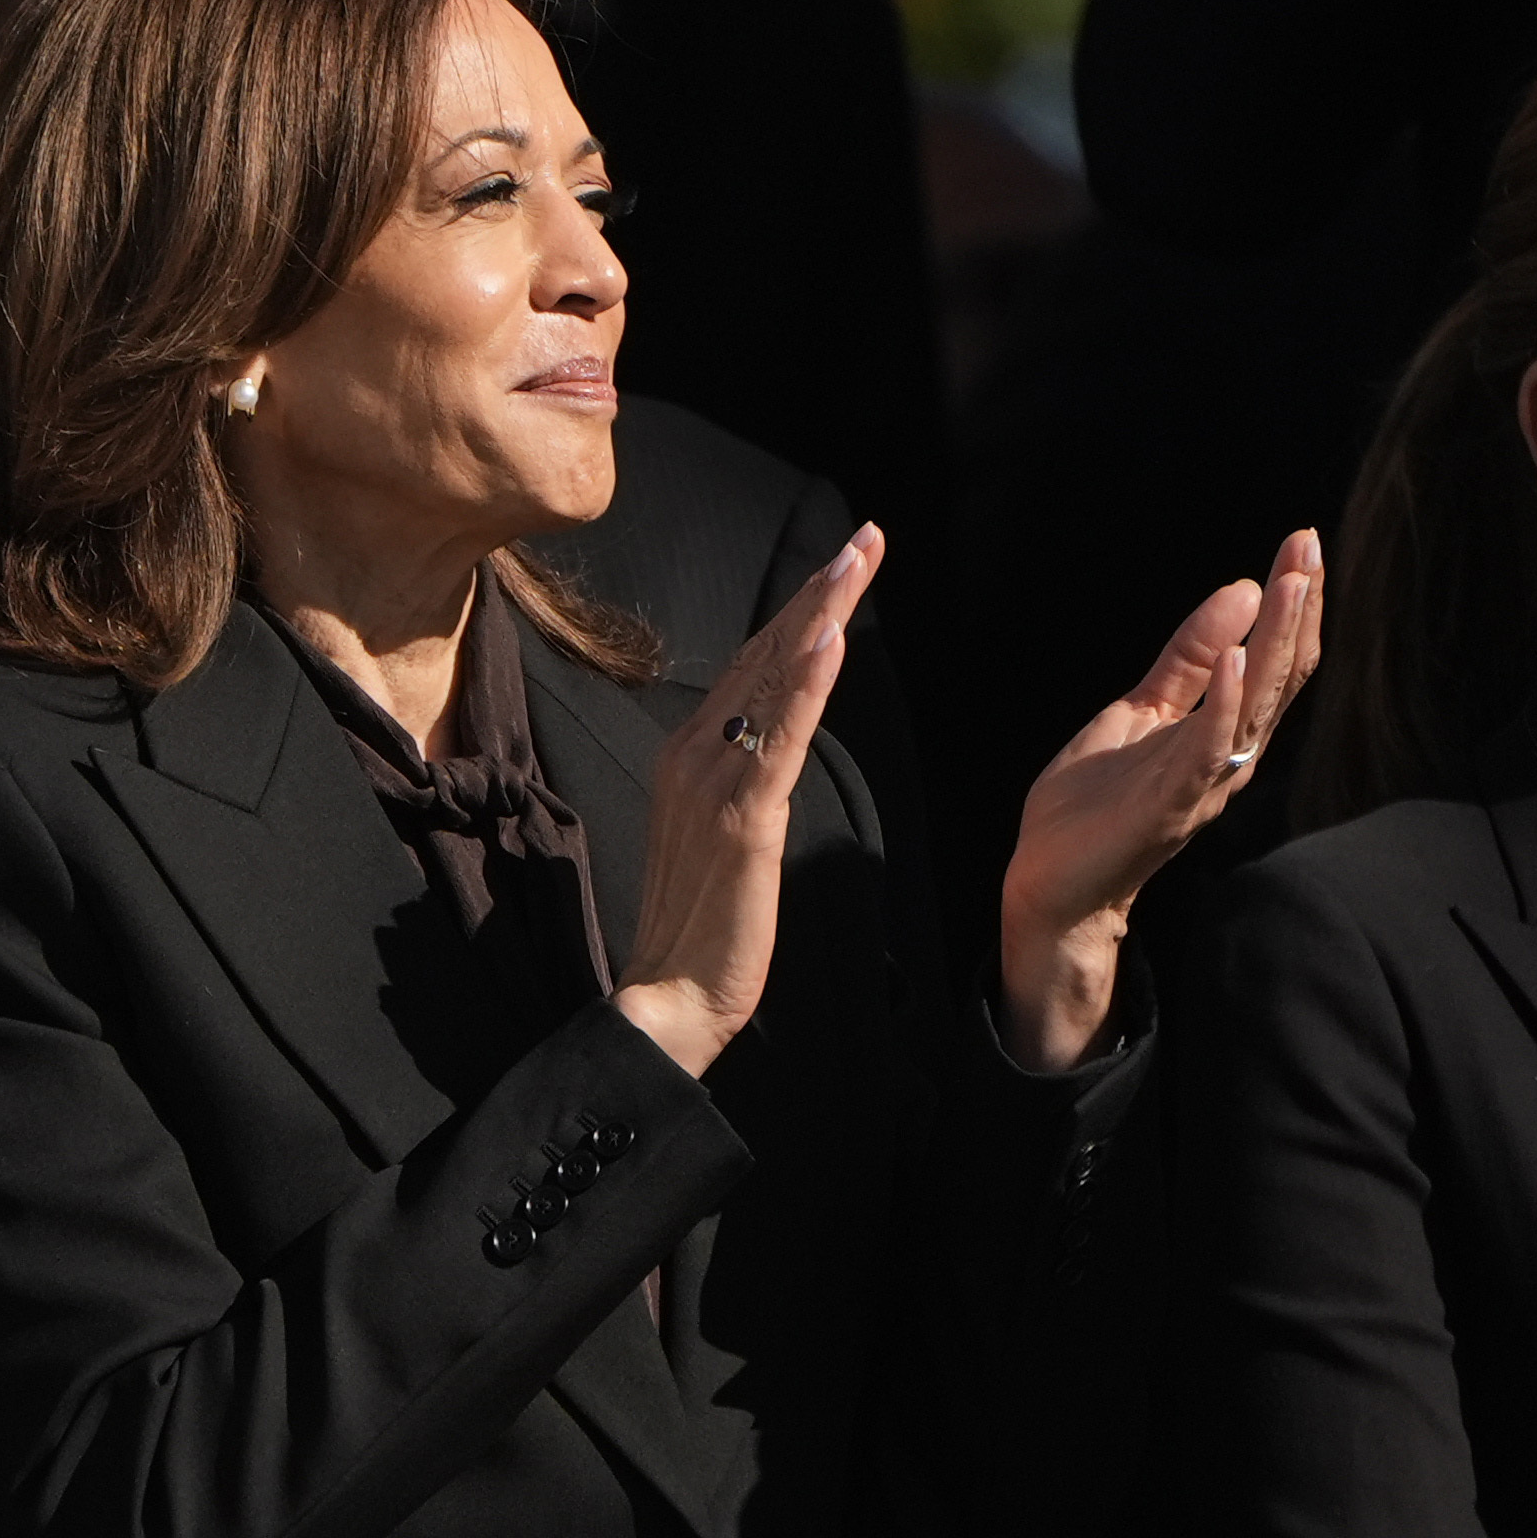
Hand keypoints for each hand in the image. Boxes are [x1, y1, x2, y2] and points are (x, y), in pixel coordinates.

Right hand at [616, 528, 877, 1078]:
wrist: (670, 999)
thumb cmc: (700, 928)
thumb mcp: (720, 836)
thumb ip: (740, 783)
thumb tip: (770, 745)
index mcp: (687, 757)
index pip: (751, 666)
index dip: (798, 611)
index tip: (841, 566)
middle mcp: (693, 756)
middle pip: (763, 655)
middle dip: (818, 593)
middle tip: (865, 538)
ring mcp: (714, 785)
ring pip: (773, 682)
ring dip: (818, 616)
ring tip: (856, 563)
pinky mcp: (742, 822)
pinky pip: (777, 741)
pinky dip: (806, 686)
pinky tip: (831, 641)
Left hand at [997, 530, 1327, 1071]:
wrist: (1048, 883)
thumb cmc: (1094, 806)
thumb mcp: (1139, 711)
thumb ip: (1188, 660)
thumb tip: (1240, 591)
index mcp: (1221, 735)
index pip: (1274, 662)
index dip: (1292, 605)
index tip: (1303, 544)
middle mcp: (1226, 759)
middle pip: (1279, 677)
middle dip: (1297, 610)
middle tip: (1310, 546)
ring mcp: (1202, 784)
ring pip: (1255, 707)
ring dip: (1275, 644)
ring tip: (1290, 585)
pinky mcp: (1169, 807)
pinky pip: (1207, 752)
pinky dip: (1225, 705)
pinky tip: (1238, 660)